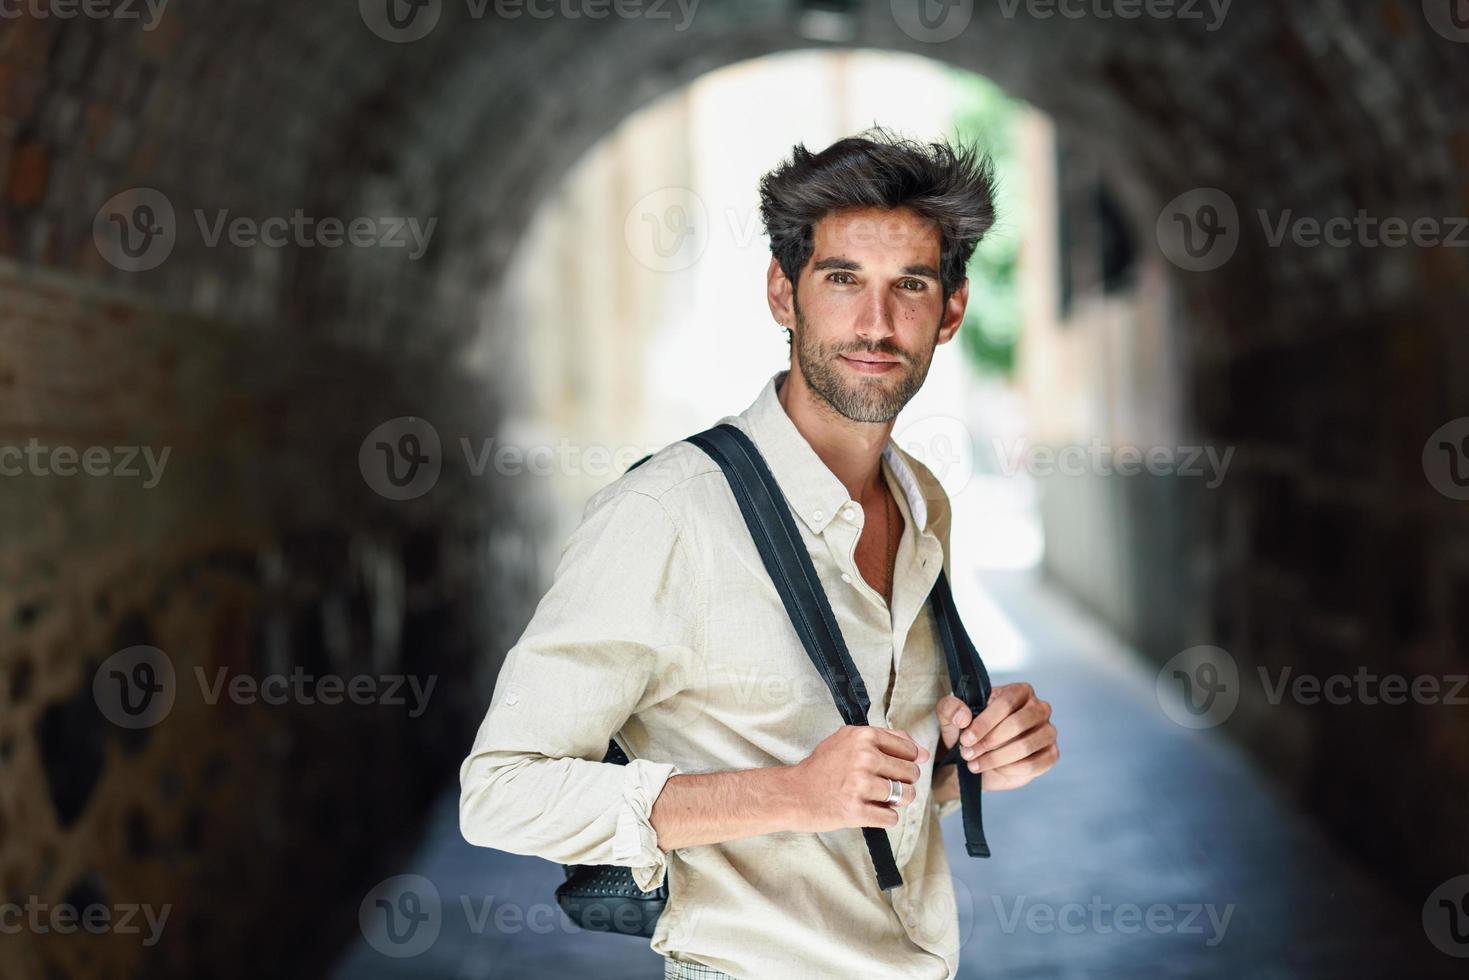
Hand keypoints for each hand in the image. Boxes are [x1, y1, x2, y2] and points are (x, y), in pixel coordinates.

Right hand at [784, 725, 929, 831]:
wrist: (793, 793)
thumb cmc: (821, 767)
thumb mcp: (848, 739)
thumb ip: (885, 739)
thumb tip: (922, 751)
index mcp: (864, 736)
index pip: (909, 749)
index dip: (907, 761)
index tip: (895, 767)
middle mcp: (864, 757)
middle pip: (910, 773)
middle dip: (904, 782)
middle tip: (885, 785)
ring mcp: (860, 785)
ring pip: (906, 796)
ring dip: (898, 801)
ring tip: (881, 799)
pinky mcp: (856, 811)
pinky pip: (891, 817)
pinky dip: (886, 817)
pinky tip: (871, 811)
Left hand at [935, 682, 1057, 791]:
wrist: (978, 759)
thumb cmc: (969, 733)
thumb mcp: (951, 719)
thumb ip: (949, 708)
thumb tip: (964, 716)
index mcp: (1019, 691)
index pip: (1005, 703)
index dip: (984, 723)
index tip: (965, 739)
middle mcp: (1038, 708)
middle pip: (1018, 723)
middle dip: (989, 742)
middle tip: (968, 754)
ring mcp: (1048, 731)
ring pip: (1026, 745)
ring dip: (997, 758)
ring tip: (976, 764)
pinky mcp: (1051, 754)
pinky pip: (1035, 764)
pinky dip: (1011, 769)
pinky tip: (996, 769)